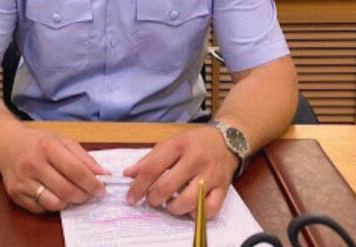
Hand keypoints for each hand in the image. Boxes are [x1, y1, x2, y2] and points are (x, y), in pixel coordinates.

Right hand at [0, 124, 109, 213]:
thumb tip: (103, 174)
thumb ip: (84, 157)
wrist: (6, 144)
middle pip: (66, 189)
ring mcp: (22, 180)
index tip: (101, 190)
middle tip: (89, 194)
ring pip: (53, 203)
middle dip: (83, 195)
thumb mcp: (62, 141)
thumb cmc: (38, 142)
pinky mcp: (15, 194)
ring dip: (68, 202)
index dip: (91, 183)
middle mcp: (33, 164)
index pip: (75, 170)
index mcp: (47, 147)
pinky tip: (55, 195)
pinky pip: (40, 208)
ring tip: (72, 195)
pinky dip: (52, 205)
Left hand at [123, 126, 238, 218]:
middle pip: (167, 186)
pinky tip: (189, 208)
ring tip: (170, 204)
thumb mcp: (170, 143)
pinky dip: (196, 213)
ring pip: (188, 201)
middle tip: (152, 200)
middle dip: (154, 198)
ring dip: (173, 208)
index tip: (131, 198)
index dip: (138, 186)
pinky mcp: (223, 188)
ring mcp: (211, 175)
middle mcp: (195, 160)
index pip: (152, 168)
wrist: (227, 140)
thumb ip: (149, 159)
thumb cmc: (194, 143)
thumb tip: (128, 174)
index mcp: (178, 146)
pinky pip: (210, 209)